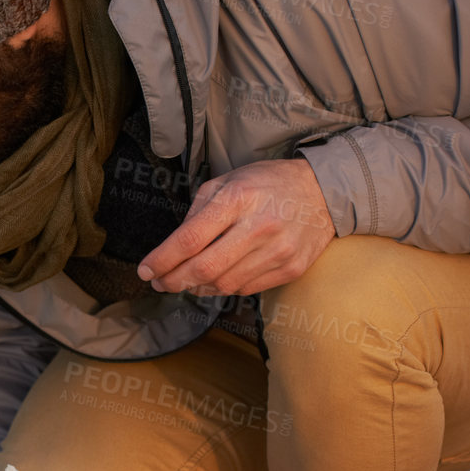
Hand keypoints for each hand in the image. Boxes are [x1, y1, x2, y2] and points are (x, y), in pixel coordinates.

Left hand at [138, 157, 334, 296]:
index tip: (146, 270)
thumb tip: (172, 248)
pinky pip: (245, 289)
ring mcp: (278, 251)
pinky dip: (224, 287)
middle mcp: (260, 226)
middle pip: (204, 269)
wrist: (324, 192)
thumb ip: (198, 211)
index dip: (162, 259)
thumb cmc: (268, 183)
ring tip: (186, 280)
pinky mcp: (291, 269)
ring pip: (224, 285)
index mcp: (238, 199)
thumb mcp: (228, 181)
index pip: (190, 239)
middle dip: (174, 280)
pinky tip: (217, 278)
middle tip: (160, 282)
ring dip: (197, 287)